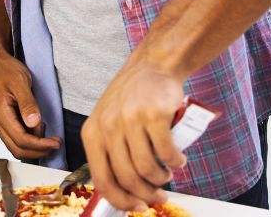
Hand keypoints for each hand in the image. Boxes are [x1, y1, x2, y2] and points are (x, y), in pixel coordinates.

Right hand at [0, 43, 61, 158]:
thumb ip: (27, 103)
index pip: (21, 139)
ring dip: (33, 146)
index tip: (55, 143)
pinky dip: (28, 139)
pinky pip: (14, 136)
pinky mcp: (2, 119)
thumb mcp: (20, 81)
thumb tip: (34, 123)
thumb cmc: (4, 68)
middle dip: (38, 151)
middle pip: (17, 148)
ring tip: (49, 137)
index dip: (40, 145)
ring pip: (15, 145)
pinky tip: (39, 130)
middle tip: (55, 145)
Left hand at [81, 62, 185, 212]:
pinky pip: (166, 151)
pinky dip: (176, 162)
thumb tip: (124, 191)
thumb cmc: (130, 99)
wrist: (151, 67)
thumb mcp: (108, 122)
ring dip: (161, 178)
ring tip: (167, 174)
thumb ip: (111, 152)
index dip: (120, 199)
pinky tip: (178, 160)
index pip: (102, 179)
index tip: (136, 207)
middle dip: (146, 194)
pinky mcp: (154, 114)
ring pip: (146, 168)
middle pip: (127, 177)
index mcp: (92, 132)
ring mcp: (130, 119)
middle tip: (159, 196)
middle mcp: (108, 126)